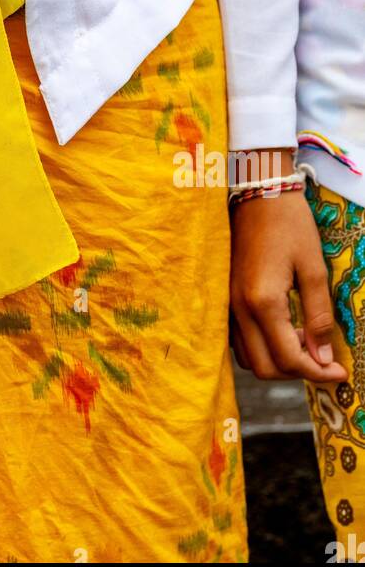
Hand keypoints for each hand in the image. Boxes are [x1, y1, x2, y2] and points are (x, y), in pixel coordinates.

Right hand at [230, 164, 346, 382]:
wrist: (258, 193)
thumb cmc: (290, 225)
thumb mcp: (313, 268)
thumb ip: (318, 316)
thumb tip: (324, 357)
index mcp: (263, 302)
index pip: (289, 358)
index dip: (318, 373)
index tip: (341, 373)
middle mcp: (239, 309)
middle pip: (265, 367)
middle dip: (298, 372)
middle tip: (324, 362)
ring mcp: (228, 304)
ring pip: (248, 358)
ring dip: (278, 362)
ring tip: (304, 344)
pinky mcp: (225, 298)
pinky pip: (239, 340)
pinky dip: (262, 348)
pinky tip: (282, 331)